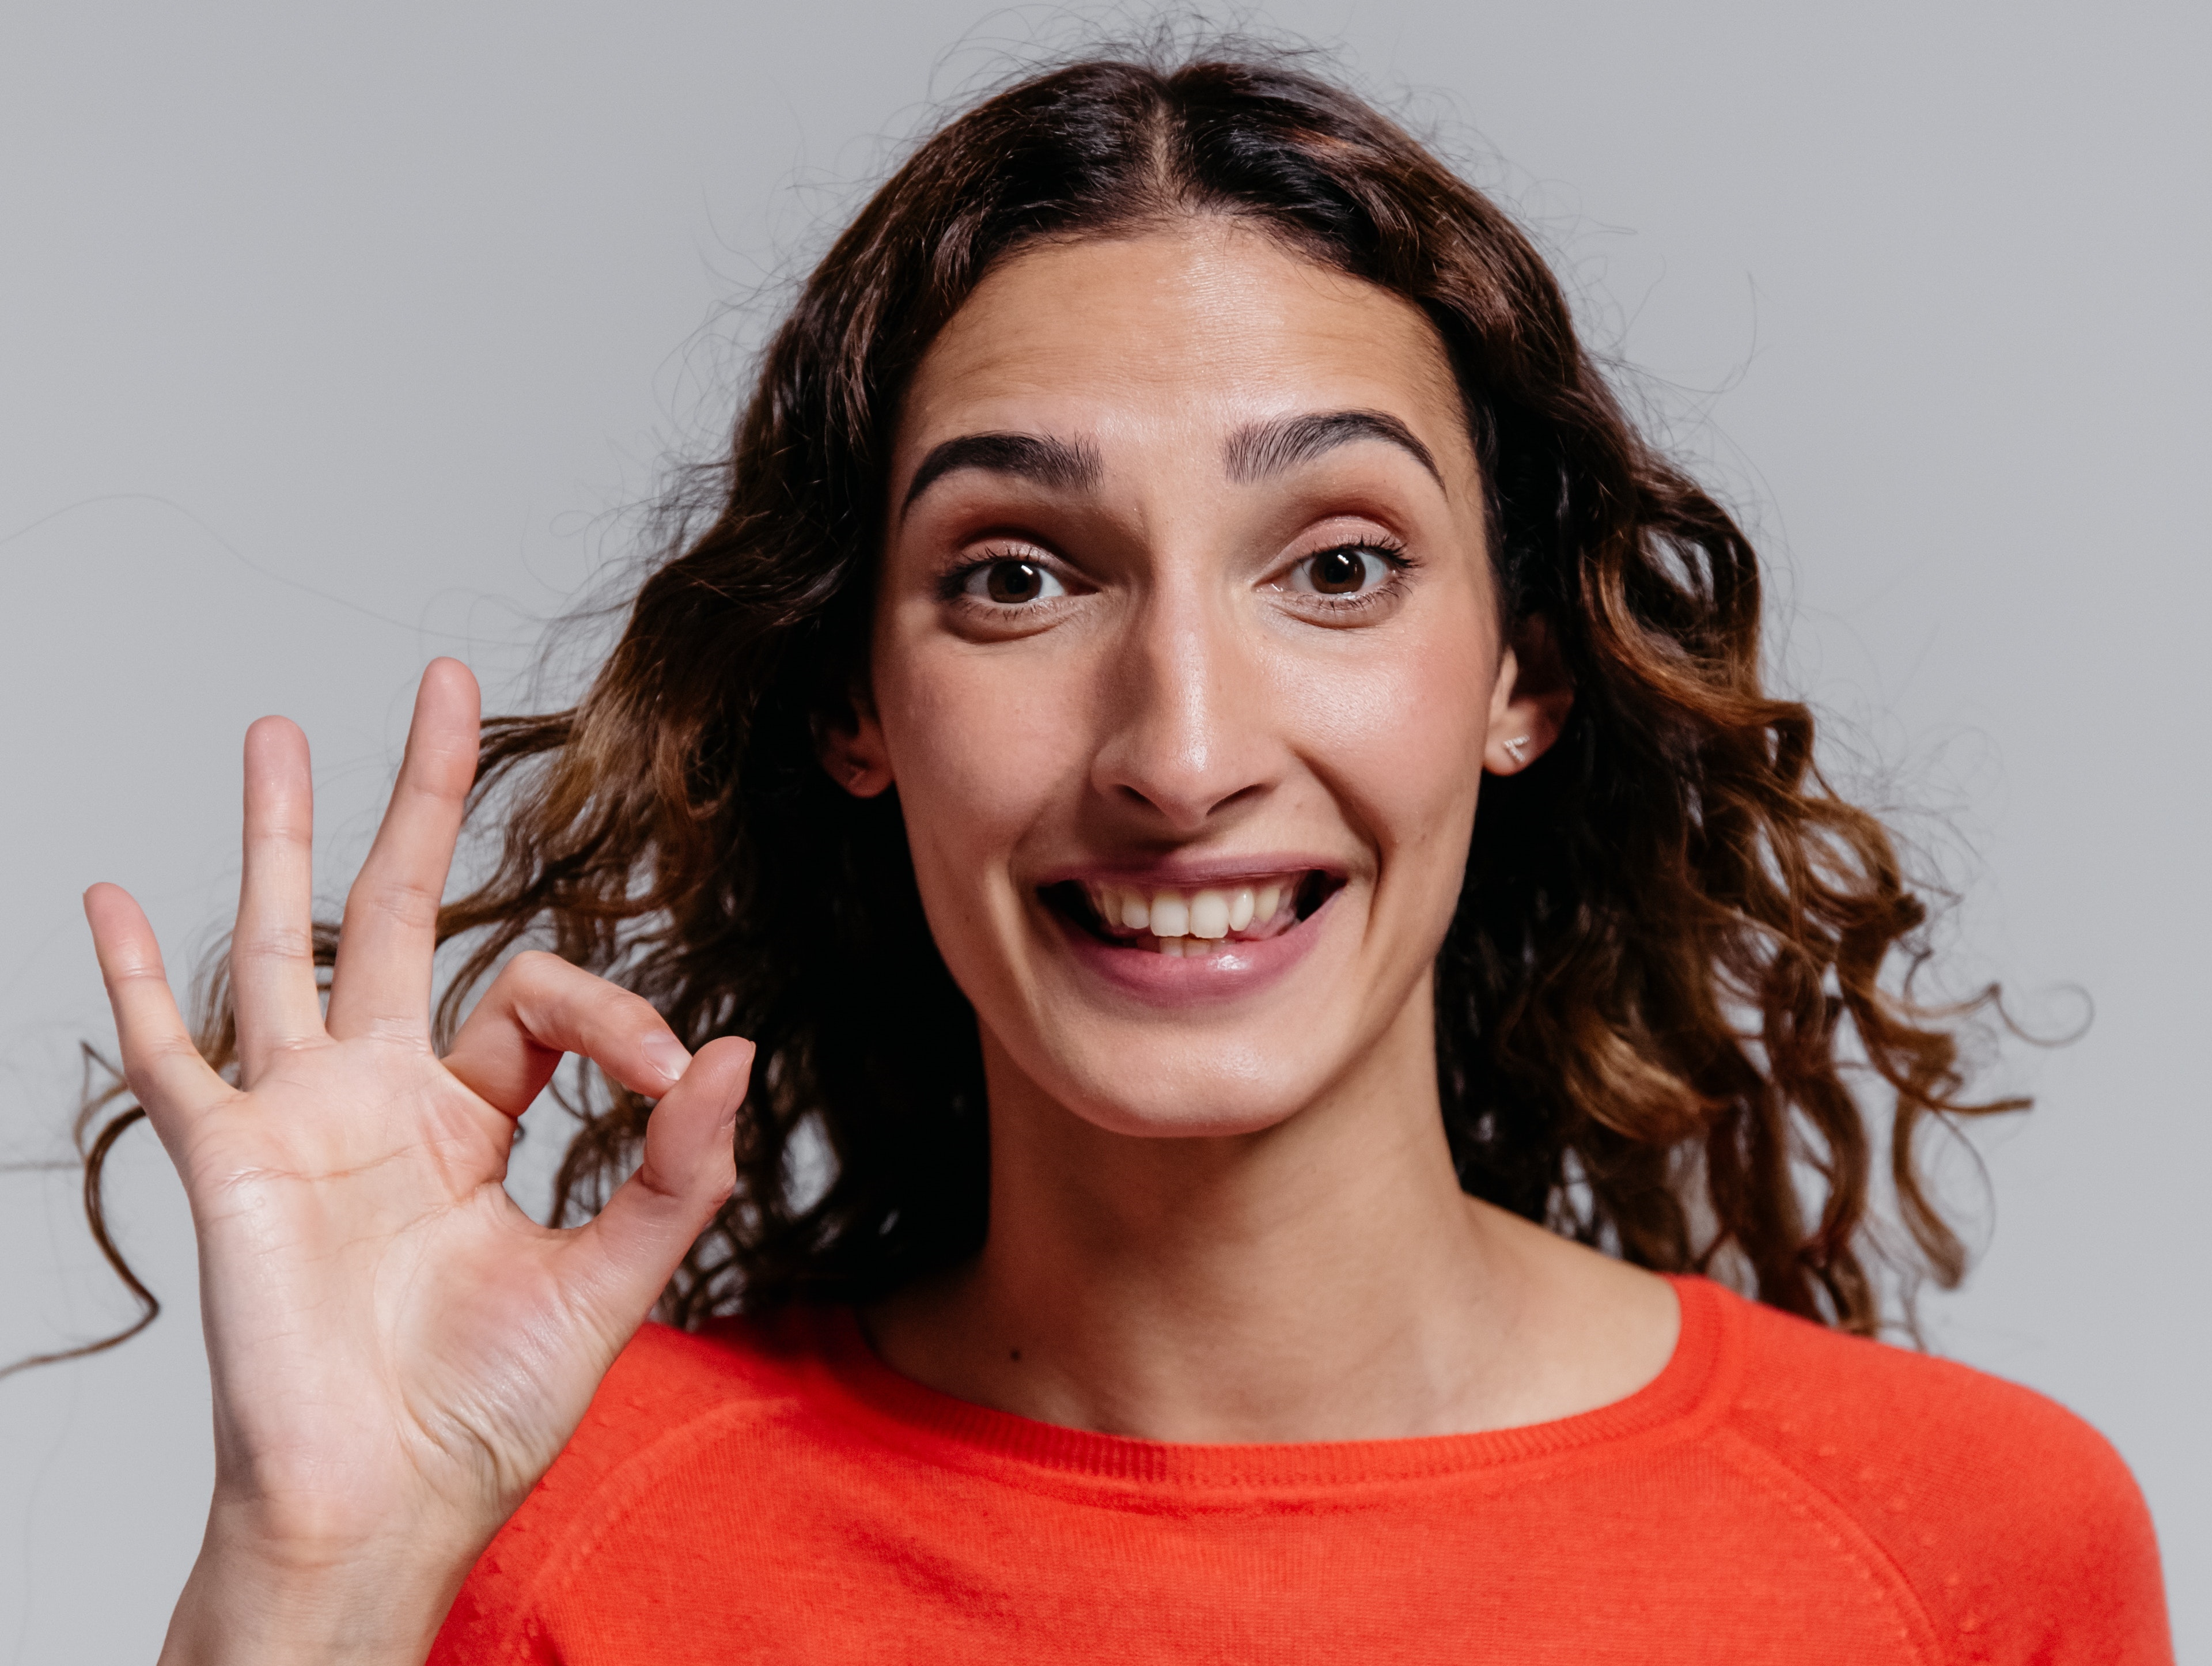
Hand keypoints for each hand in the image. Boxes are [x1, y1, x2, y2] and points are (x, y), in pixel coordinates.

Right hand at [85, 659, 751, 1664]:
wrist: (384, 1506)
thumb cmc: (483, 1411)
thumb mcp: (608, 1283)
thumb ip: (675, 1172)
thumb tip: (731, 1050)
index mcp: (474, 1119)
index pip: (542, 1000)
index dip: (613, 1015)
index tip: (665, 1073)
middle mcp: (383, 1099)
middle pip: (404, 911)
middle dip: (424, 799)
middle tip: (448, 687)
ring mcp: (298, 1120)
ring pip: (284, 945)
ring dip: (278, 840)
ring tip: (277, 733)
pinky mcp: (227, 1161)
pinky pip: (166, 1054)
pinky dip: (129, 980)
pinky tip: (110, 897)